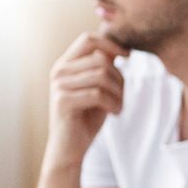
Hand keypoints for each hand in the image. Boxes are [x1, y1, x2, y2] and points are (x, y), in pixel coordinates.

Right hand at [45, 32, 128, 166]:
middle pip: (100, 59)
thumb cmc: (87, 117)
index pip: (88, 39)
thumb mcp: (98, 88)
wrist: (70, 148)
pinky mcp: (63, 102)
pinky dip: (114, 104)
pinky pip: (98, 94)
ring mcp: (59, 86)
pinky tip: (115, 113)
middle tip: (123, 95)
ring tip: (119, 105)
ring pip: (101, 75)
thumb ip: (104, 69)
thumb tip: (122, 49)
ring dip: (119, 92)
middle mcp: (59, 72)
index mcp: (66, 64)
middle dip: (119, 77)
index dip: (111, 44)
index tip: (128, 57)